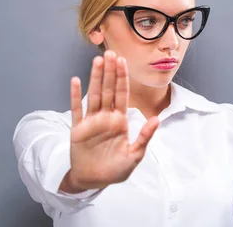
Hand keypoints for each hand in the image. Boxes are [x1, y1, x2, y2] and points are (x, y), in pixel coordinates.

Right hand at [60, 50, 158, 192]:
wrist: (94, 180)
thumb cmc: (116, 169)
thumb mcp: (135, 155)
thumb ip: (144, 136)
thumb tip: (157, 119)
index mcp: (120, 121)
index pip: (122, 94)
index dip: (122, 78)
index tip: (123, 61)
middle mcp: (106, 117)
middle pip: (108, 90)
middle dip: (110, 72)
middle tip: (111, 53)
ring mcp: (91, 122)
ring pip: (94, 95)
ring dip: (95, 78)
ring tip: (97, 61)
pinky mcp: (78, 129)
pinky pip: (76, 109)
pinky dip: (75, 95)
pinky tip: (75, 80)